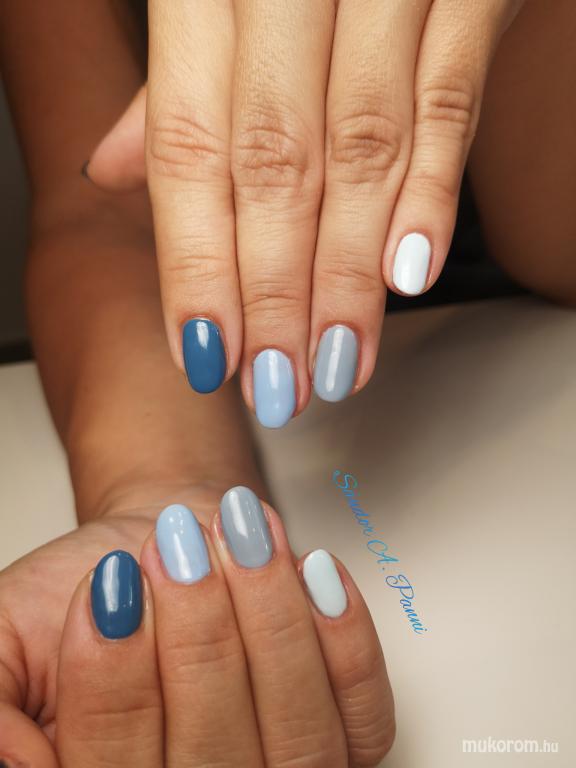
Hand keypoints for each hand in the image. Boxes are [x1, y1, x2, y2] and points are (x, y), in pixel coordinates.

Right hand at [0, 488, 394, 765]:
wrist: (167, 540)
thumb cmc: (104, 589)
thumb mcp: (14, 640)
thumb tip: (26, 758)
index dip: (113, 679)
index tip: (114, 584)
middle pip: (213, 758)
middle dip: (196, 637)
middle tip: (178, 548)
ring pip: (296, 734)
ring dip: (270, 624)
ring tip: (238, 538)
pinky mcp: (351, 732)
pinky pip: (363, 708)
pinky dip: (345, 639)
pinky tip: (312, 570)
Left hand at [87, 0, 524, 423]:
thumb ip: (174, 80)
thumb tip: (114, 167)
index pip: (189, 150)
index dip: (197, 264)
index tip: (210, 353)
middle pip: (272, 167)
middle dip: (274, 292)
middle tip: (278, 382)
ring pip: (360, 151)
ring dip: (348, 272)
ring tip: (339, 359)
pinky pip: (450, 98)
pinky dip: (432, 191)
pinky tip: (411, 273)